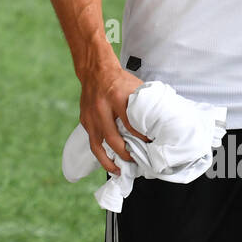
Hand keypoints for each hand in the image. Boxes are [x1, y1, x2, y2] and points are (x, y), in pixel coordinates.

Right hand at [79, 55, 144, 174]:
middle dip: (124, 154)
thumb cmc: (119, 79)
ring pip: (97, 144)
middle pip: (112, 139)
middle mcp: (101, 109)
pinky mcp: (84, 120)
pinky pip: (92, 140)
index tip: (149, 144)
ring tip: (117, 170)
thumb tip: (157, 122)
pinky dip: (100, 151)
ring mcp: (90, 116)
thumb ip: (142, 105)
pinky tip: (108, 159)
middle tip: (135, 161)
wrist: (95, 70)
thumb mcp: (134, 87)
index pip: (130, 124)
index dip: (141, 137)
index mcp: (116, 98)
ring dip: (107, 160)